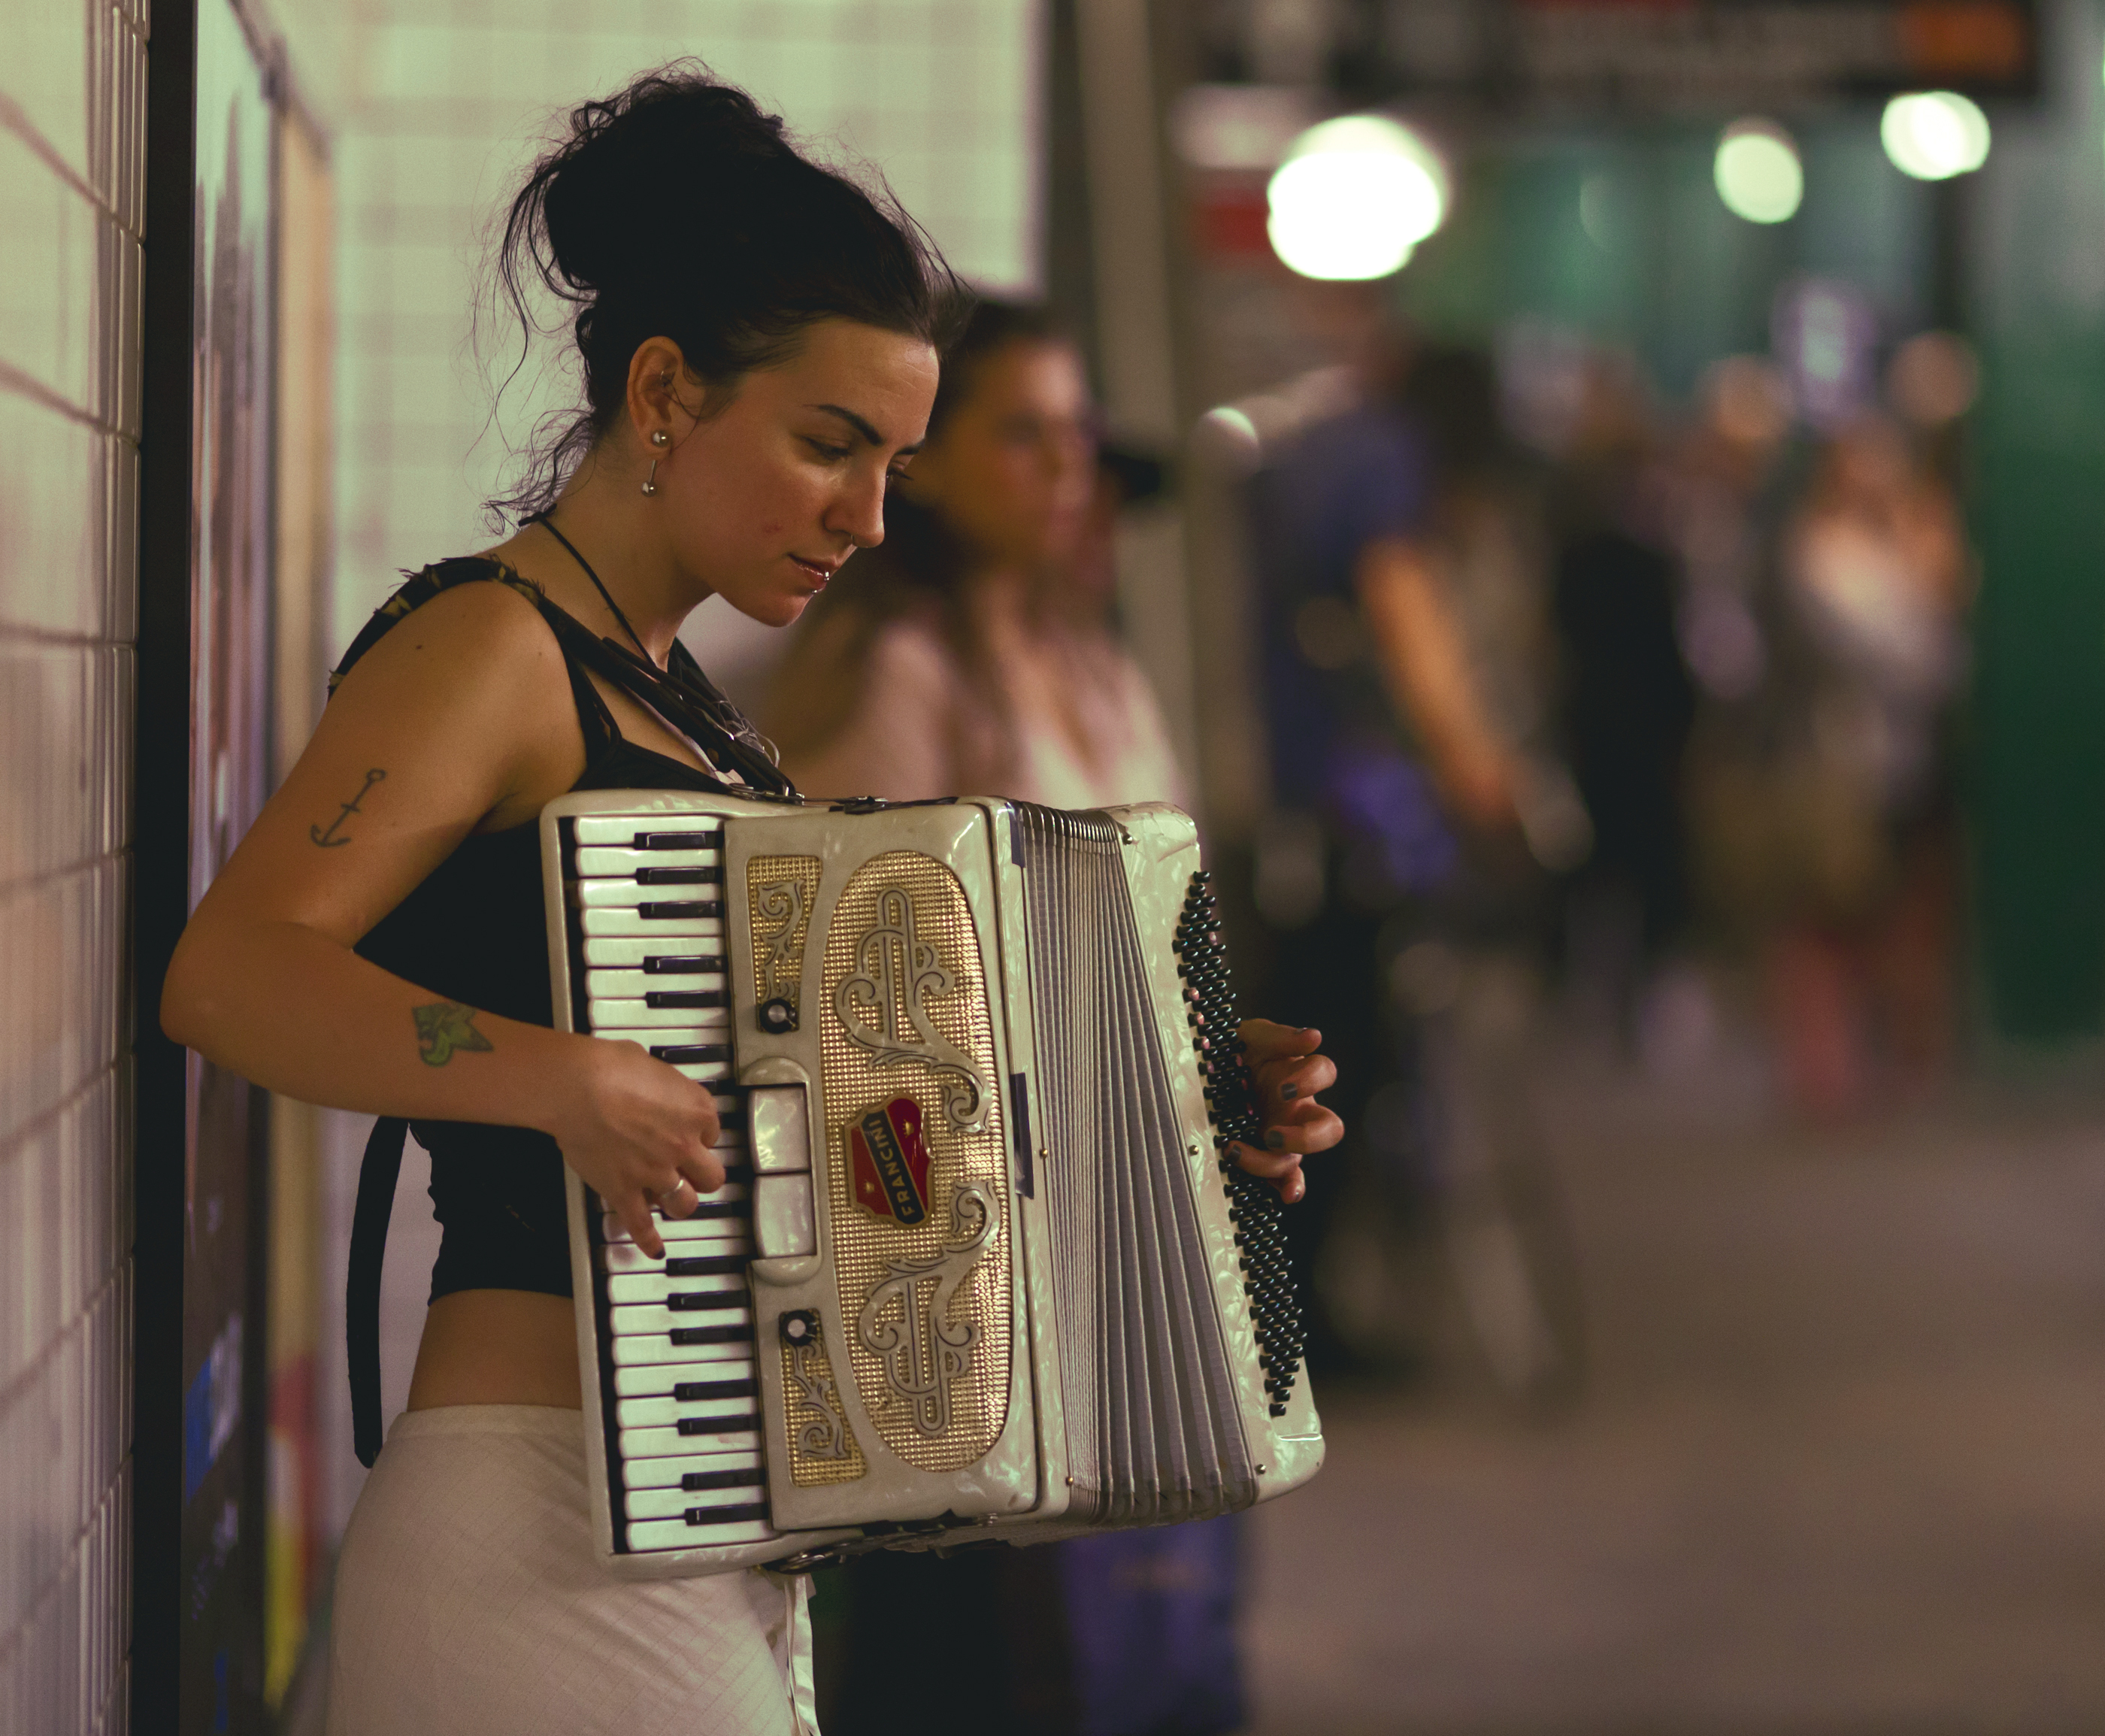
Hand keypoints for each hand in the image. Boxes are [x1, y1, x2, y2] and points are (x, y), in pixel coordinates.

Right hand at [540, 1037, 724, 1256]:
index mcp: (695, 1111)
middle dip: (701, 1176)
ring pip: (685, 1204)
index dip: (698, 1134)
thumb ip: (659, 1082)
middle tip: (691, 1173)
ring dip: (681, 1204)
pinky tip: (654, 1248)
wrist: (577, 1088)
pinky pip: (641, 1225)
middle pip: (711, 1176)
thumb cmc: (608, 1067)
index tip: (688, 1134)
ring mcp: (655, 1173)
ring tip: (674, 1203)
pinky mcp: (625, 1191)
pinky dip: (648, 1240)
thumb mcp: (648, 1062)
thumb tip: (651, 1081)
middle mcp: (683, 1146)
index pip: (712, 1131)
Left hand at [1227, 1019, 1341, 1203]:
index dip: (1311, 1080)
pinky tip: (1284, 1193)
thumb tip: (1313, 1037)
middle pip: (1329, 1129)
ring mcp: (1284, 1136)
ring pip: (1297, 1160)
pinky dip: (1288, 1188)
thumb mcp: (1250, 1036)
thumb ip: (1278, 1036)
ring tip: (1234, 1149)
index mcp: (1297, 1075)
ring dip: (1271, 1162)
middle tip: (1271, 1134)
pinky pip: (1286, 1179)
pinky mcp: (1266, 1156)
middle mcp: (1297, 1109)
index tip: (1283, 1087)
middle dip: (1305, 1137)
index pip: (1324, 1072)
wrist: (1203, 1070)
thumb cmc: (1235, 1050)